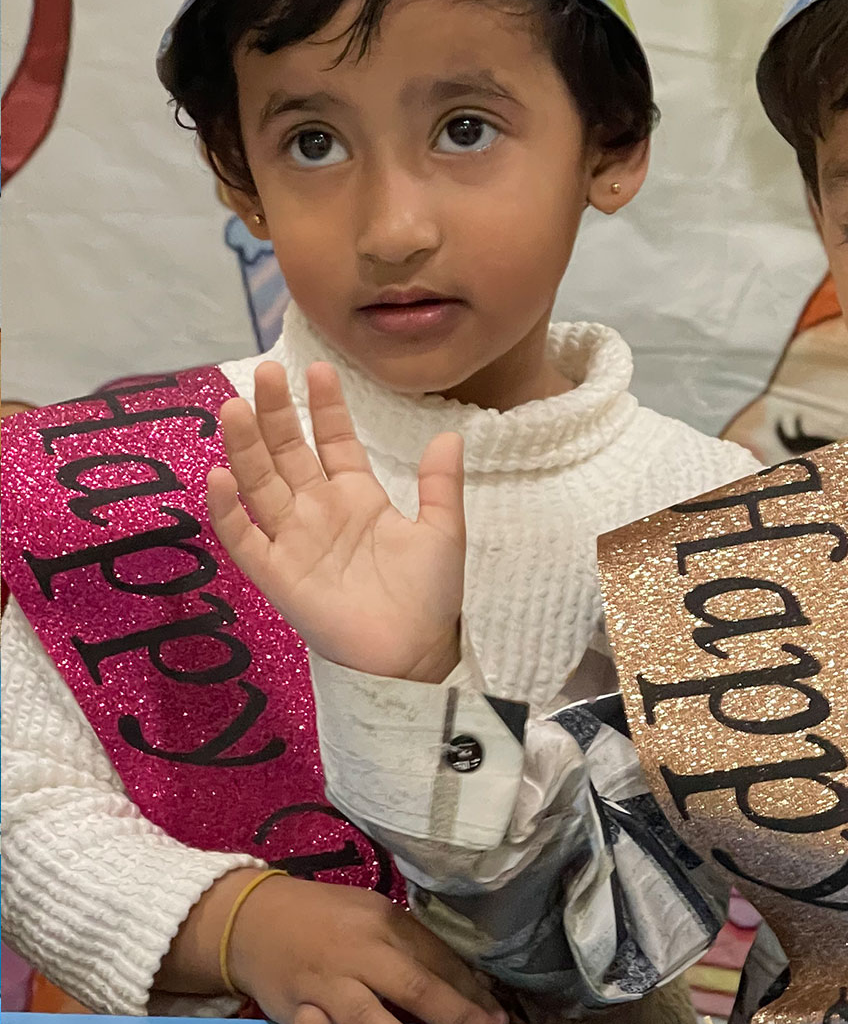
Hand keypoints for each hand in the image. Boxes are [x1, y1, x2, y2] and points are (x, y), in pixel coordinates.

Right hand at [165, 870, 509, 1023]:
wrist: (255, 917)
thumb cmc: (329, 920)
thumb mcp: (375, 920)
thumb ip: (413, 952)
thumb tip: (466, 989)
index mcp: (391, 926)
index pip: (441, 961)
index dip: (474, 993)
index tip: (502, 1022)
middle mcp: (363, 952)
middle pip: (416, 984)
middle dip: (458, 1015)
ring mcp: (328, 982)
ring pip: (367, 1014)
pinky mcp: (295, 1007)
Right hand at [206, 362, 463, 682]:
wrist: (415, 654)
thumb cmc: (428, 595)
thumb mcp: (443, 531)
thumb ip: (441, 484)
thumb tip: (452, 434)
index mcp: (358, 496)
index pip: (334, 441)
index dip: (325, 408)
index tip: (317, 369)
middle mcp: (319, 511)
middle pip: (289, 453)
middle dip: (275, 414)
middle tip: (264, 373)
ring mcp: (294, 540)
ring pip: (261, 484)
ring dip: (246, 447)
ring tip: (235, 408)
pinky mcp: (277, 575)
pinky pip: (245, 539)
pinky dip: (229, 510)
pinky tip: (220, 476)